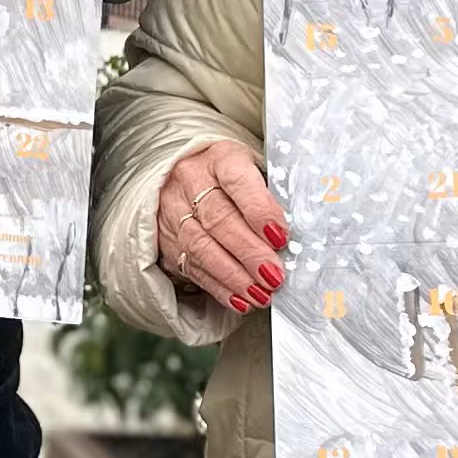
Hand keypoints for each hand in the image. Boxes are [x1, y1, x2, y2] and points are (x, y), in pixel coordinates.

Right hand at [153, 138, 287, 315]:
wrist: (187, 175)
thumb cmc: (232, 177)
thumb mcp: (255, 171)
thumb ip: (272, 198)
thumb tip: (291, 238)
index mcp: (220, 158)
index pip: (237, 181)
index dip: (259, 210)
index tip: (280, 236)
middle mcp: (190, 181)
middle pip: (218, 219)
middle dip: (249, 252)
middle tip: (273, 275)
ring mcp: (173, 210)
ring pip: (201, 246)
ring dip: (234, 275)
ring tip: (259, 293)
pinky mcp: (166, 239)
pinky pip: (192, 266)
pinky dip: (218, 287)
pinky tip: (239, 299)